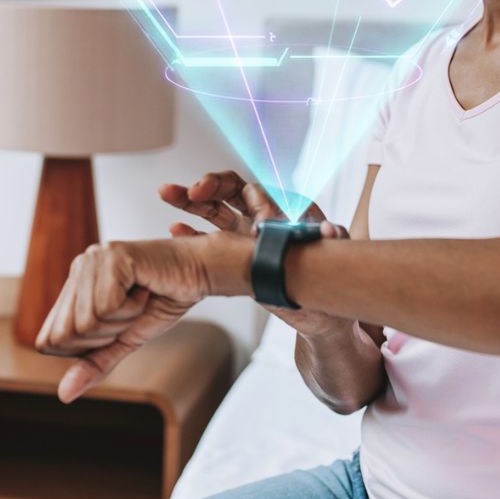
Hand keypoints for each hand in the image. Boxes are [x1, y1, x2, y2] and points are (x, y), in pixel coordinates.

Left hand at [33, 239, 214, 403]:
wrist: (201, 272)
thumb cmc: (163, 300)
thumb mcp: (123, 340)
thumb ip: (93, 364)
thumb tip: (64, 396)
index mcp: (74, 286)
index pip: (49, 340)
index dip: (86, 347)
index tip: (117, 326)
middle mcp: (77, 269)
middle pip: (65, 335)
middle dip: (104, 336)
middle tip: (130, 313)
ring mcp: (92, 260)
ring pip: (86, 322)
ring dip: (122, 322)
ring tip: (139, 300)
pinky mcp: (111, 256)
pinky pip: (107, 307)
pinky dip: (132, 309)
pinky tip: (145, 289)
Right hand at [159, 170, 351, 337]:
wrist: (319, 311)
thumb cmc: (328, 279)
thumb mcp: (332, 257)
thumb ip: (333, 239)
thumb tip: (332, 230)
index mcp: (279, 213)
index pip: (253, 190)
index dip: (235, 192)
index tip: (219, 201)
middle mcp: (257, 220)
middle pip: (227, 192)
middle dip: (208, 186)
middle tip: (192, 191)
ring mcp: (241, 237)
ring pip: (210, 211)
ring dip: (188, 201)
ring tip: (166, 192)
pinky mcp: (230, 256)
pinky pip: (205, 239)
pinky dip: (189, 232)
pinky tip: (175, 229)